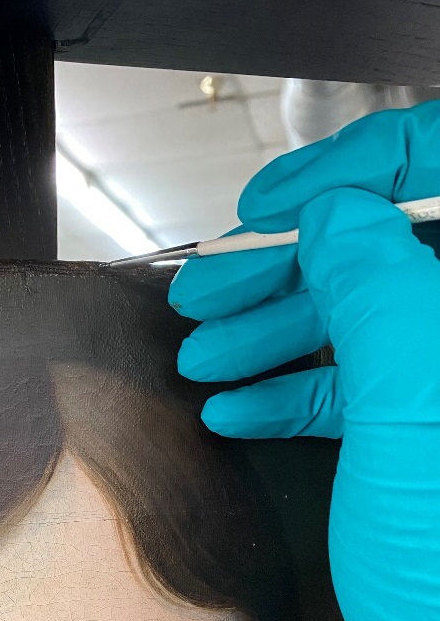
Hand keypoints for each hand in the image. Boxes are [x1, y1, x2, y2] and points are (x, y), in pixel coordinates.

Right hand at [168, 103, 439, 620]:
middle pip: (386, 255)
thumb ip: (374, 285)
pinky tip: (236, 407)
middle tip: (207, 294)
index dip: (350, 177)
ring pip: (362, 324)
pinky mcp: (423, 443)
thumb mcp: (410, 404)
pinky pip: (355, 391)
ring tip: (202, 357)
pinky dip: (291, 393)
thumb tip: (334, 213)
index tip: (270, 205)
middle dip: (286, 268)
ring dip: (272, 334)